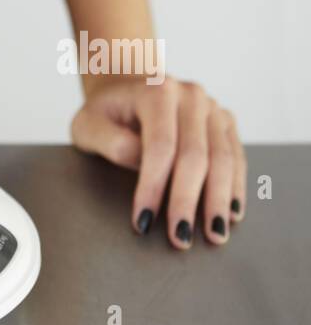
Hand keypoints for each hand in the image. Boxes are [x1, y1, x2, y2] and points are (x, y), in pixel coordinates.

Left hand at [70, 75, 245, 248]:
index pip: (160, 146)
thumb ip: (108, 141)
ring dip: (219, 200)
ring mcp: (211, 107)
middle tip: (180, 238)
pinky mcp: (224, 121)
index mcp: (156, 91)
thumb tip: (139, 162)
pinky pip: (236, 157)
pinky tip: (232, 213)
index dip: (153, 186)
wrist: (127, 87)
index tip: (144, 220)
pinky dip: (236, 187)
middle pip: (195, 155)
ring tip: (214, 234)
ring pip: (223, 158)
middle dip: (187, 201)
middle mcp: (190, 95)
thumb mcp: (88, 124)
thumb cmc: (106, 112)